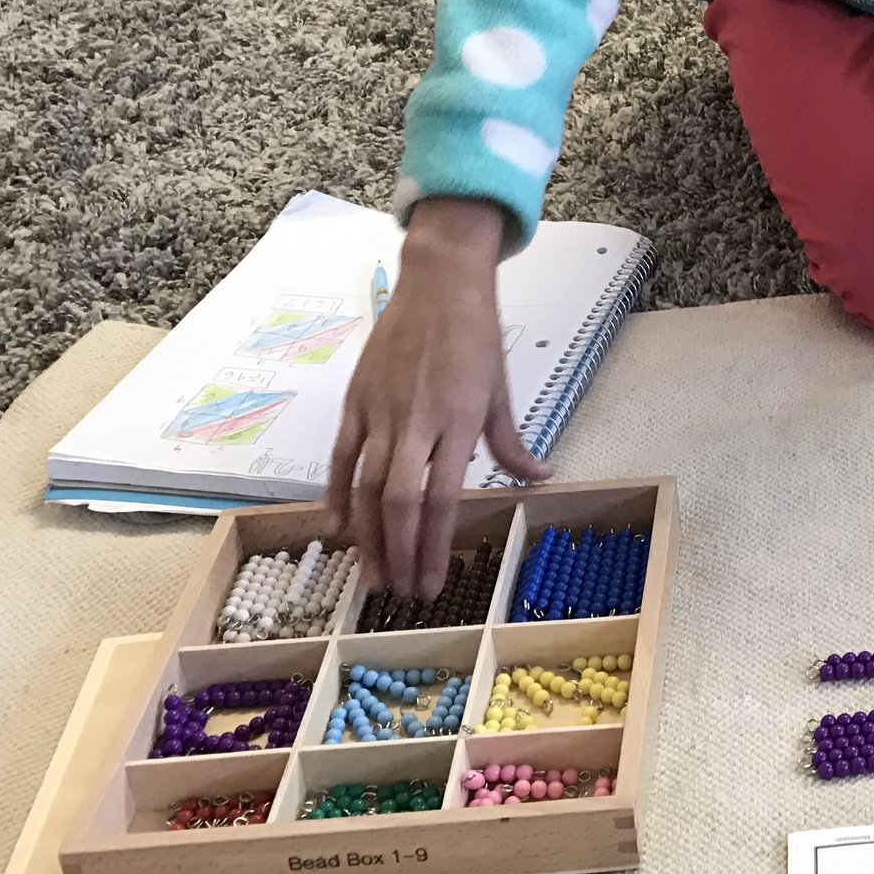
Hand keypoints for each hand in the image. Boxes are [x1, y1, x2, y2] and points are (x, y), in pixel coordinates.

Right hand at [329, 197, 548, 595]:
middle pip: (398, 502)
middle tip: (400, 591)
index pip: (441, 498)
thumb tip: (537, 478)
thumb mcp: (502, 389)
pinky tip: (341, 526)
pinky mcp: (355, 399)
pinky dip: (336, 493)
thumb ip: (510, 442)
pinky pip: (339, 456)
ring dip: (367, 536)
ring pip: (363, 486)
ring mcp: (380, 410)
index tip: (432, 582)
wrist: (438, 282)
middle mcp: (415, 421)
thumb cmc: (476, 335)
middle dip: (399, 552)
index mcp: (457, 421)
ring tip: (372, 574)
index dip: (433, 546)